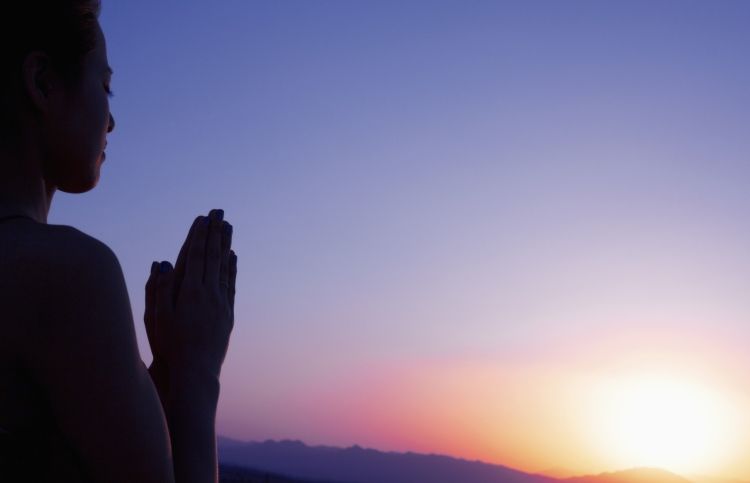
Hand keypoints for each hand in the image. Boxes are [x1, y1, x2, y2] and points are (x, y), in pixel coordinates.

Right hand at [144, 210, 236, 392]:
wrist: (196, 371)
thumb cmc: (170, 346)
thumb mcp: (158, 318)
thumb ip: (160, 289)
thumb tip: (162, 263)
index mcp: (190, 292)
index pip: (196, 256)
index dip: (199, 236)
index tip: (203, 218)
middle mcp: (209, 294)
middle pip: (213, 257)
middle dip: (215, 233)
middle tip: (219, 212)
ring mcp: (221, 303)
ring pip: (224, 267)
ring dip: (225, 245)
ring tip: (228, 227)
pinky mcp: (227, 314)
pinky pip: (230, 284)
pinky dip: (231, 268)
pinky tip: (233, 258)